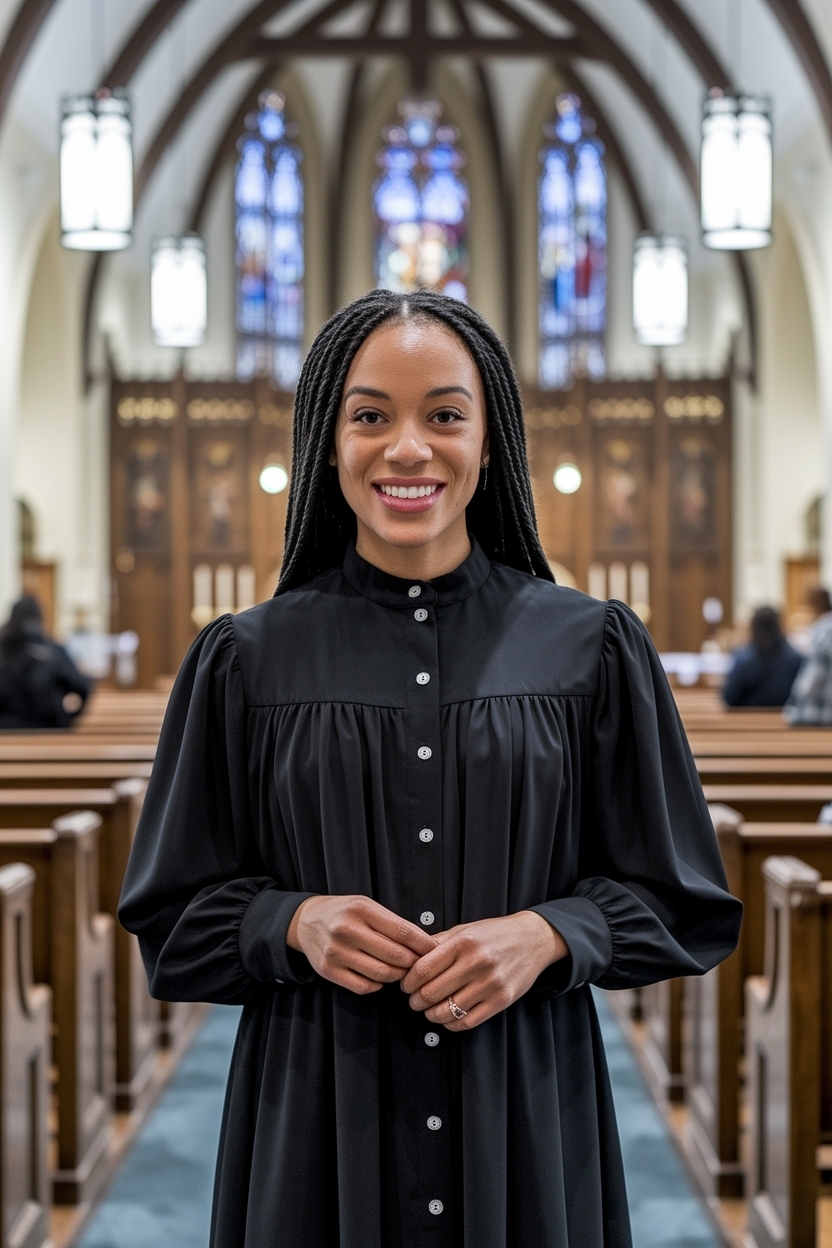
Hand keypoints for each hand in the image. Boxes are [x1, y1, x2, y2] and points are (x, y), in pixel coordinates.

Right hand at [287, 895, 437, 994]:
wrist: (306, 921)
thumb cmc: (343, 912)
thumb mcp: (366, 906)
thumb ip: (392, 923)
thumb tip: (424, 943)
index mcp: (361, 909)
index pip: (402, 930)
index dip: (422, 943)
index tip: (434, 950)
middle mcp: (347, 930)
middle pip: (394, 955)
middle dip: (413, 962)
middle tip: (419, 963)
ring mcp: (336, 952)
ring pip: (382, 974)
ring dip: (397, 975)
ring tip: (401, 970)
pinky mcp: (328, 971)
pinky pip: (364, 987)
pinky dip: (378, 984)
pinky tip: (380, 976)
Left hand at [401, 911, 568, 1030]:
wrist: (533, 939)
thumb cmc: (496, 934)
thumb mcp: (465, 929)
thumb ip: (437, 943)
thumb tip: (410, 957)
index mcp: (464, 942)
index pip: (423, 969)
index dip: (409, 981)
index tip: (406, 984)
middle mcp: (477, 962)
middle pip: (431, 993)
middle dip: (416, 1001)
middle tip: (414, 1000)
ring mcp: (491, 983)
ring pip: (447, 1011)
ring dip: (431, 1015)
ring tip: (429, 1009)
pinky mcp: (501, 1000)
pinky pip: (467, 1022)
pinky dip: (451, 1024)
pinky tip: (448, 1016)